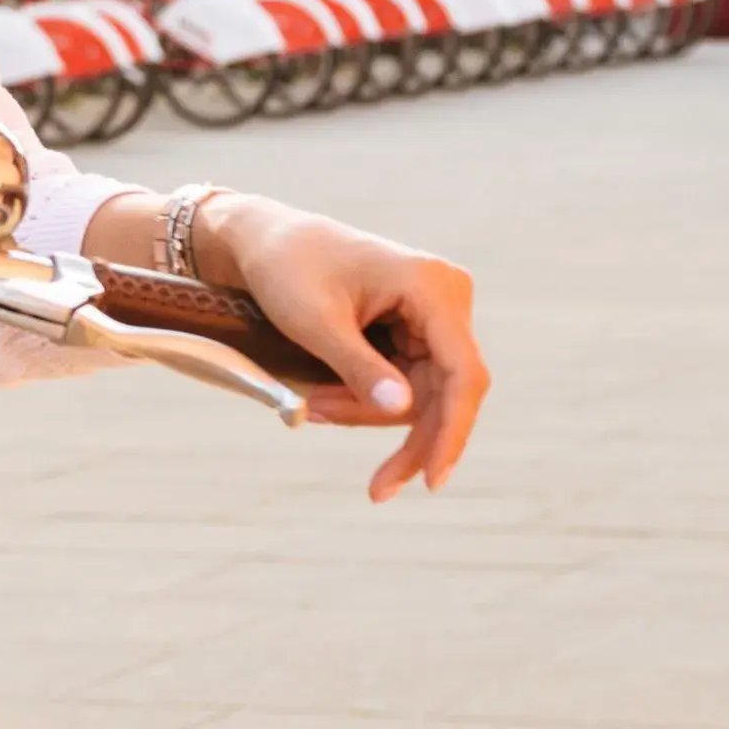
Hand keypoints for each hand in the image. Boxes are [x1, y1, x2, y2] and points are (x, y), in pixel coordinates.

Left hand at [187, 198, 489, 503]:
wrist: (266, 241)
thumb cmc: (287, 270)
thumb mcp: (316, 323)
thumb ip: (359, 368)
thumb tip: (403, 412)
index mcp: (431, 286)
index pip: (463, 373)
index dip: (453, 431)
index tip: (432, 479)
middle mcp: (445, 299)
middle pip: (445, 394)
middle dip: (401, 434)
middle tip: (376, 487)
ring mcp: (433, 316)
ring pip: (424, 395)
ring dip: (372, 414)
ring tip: (318, 408)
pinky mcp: (416, 331)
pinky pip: (407, 383)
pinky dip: (369, 400)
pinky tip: (328, 401)